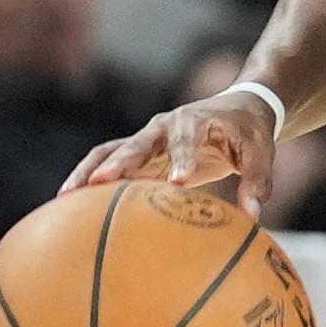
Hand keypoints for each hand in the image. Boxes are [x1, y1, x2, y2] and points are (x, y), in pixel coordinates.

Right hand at [69, 81, 281, 202]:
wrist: (236, 110)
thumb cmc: (249, 131)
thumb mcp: (261, 151)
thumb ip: (257, 181)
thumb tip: (252, 216)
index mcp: (194, 121)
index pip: (185, 140)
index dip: (181, 159)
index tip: (178, 183)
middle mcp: (163, 128)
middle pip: (135, 144)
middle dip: (118, 163)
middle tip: (98, 184)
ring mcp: (146, 142)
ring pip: (110, 152)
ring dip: (88, 172)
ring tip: (64, 197)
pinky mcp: (138, 157)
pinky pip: (108, 167)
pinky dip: (89, 182)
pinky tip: (69, 206)